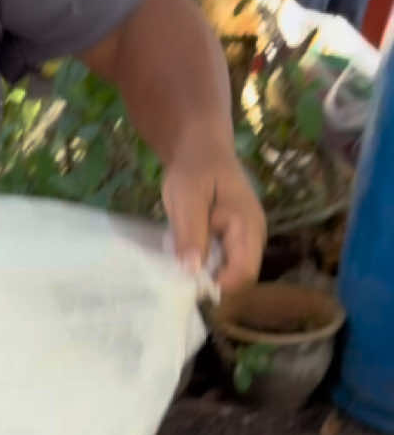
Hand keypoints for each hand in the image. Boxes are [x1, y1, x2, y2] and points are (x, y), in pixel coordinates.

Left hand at [162, 142, 265, 293]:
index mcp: (248, 227)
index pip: (244, 275)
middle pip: (239, 279)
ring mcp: (245, 240)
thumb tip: (191, 272)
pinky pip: (223, 264)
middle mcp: (253, 238)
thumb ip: (191, 235)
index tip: (188, 285)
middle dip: (211, 284)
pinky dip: (204, 267)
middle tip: (181, 275)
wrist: (200, 148)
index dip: (218, 286)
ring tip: (182, 264)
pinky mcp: (233, 241)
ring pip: (230, 274)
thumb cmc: (194, 168)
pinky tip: (187, 257)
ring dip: (206, 276)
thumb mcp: (187, 200)